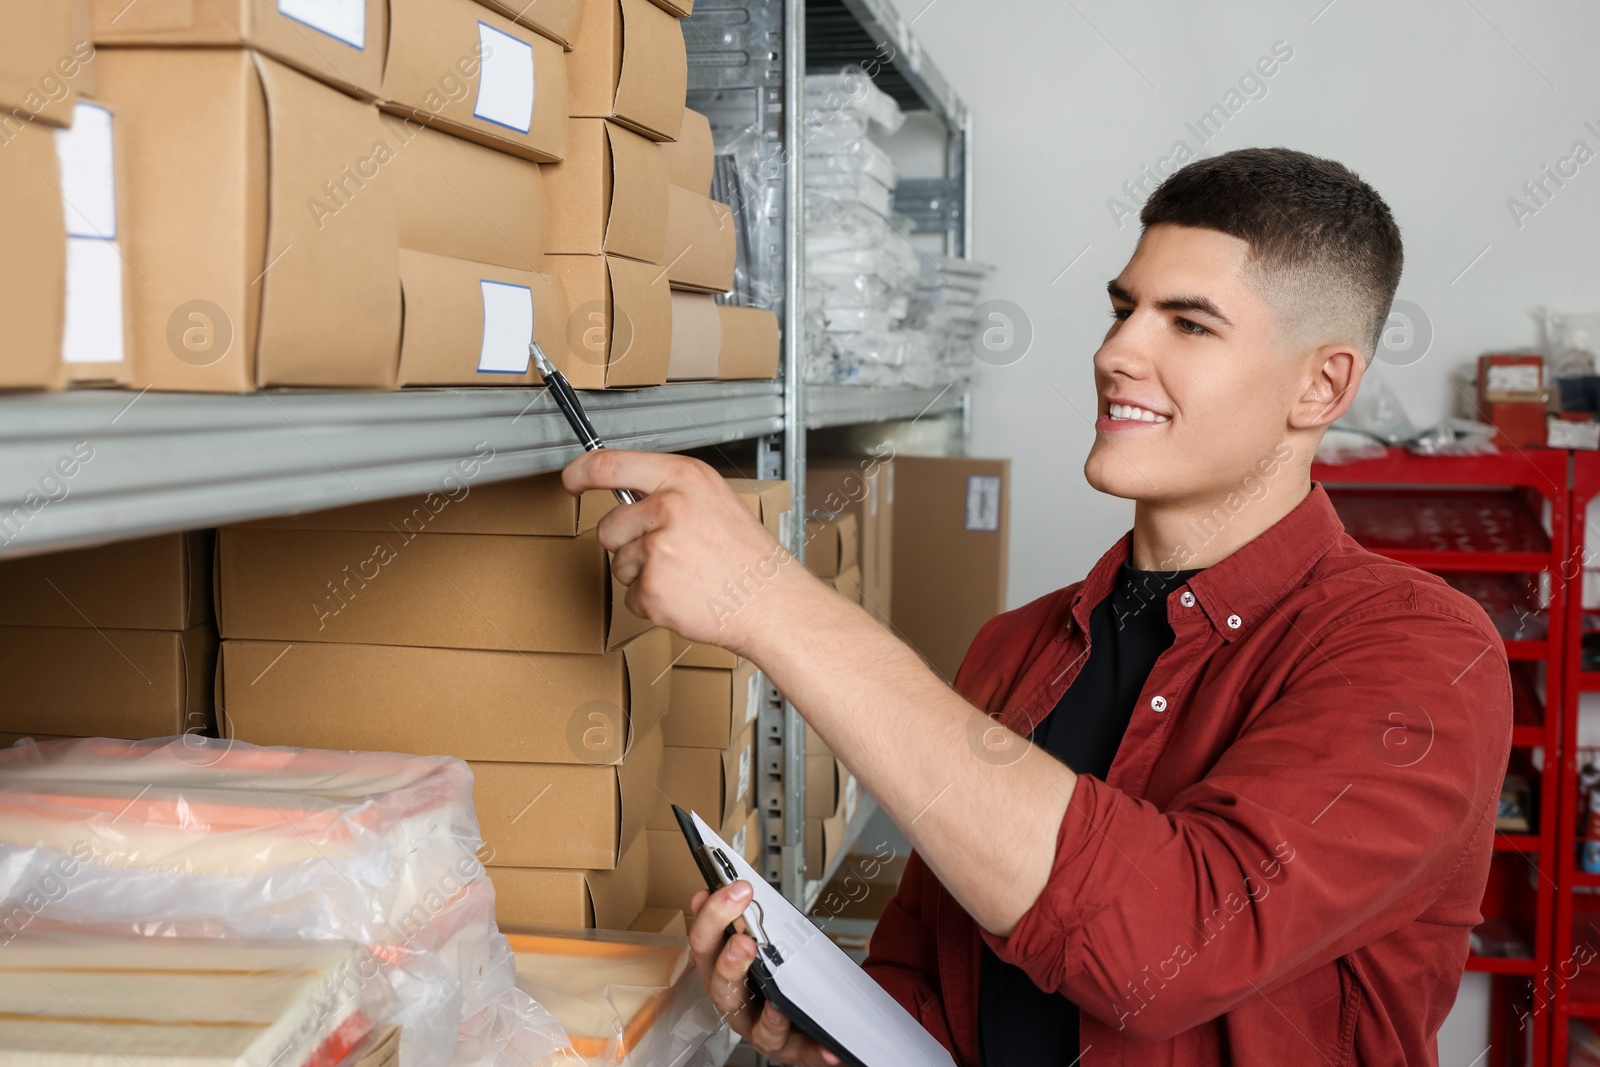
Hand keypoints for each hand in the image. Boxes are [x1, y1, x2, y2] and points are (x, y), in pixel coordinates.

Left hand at [562, 451, 812, 654]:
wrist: (772, 602)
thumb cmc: (746, 556)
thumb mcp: (713, 500)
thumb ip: (669, 492)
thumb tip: (624, 493)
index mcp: (684, 478)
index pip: (609, 464)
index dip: (580, 472)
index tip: (571, 479)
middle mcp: (669, 507)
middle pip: (608, 526)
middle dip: (626, 544)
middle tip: (671, 552)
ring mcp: (659, 549)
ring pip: (619, 564)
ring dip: (643, 575)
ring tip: (686, 575)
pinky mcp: (653, 588)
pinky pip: (631, 596)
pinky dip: (653, 602)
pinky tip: (686, 595)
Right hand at [689, 881, 840, 1065]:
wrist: (805, 1009)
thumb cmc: (777, 972)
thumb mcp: (764, 939)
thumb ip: (748, 917)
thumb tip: (732, 886)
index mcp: (722, 972)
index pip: (704, 944)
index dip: (712, 916)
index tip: (733, 890)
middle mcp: (735, 1004)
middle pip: (721, 987)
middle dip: (730, 963)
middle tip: (744, 940)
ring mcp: (761, 1031)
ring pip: (755, 1027)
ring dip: (767, 1013)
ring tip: (778, 1001)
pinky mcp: (792, 1050)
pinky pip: (803, 1052)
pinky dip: (815, 1050)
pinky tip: (830, 1048)